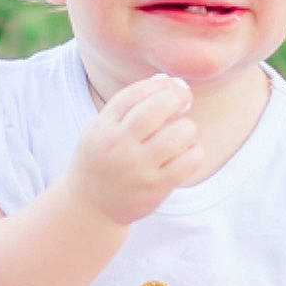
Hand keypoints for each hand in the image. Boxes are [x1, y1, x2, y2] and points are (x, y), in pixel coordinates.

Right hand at [66, 74, 204, 226]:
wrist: (90, 205)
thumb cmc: (102, 159)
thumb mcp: (102, 128)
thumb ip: (129, 104)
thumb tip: (166, 80)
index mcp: (103, 128)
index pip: (134, 94)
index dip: (158, 85)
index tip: (171, 85)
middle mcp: (119, 147)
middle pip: (155, 111)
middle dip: (176, 98)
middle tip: (185, 99)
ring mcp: (138, 169)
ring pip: (176, 136)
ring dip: (188, 127)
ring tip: (184, 130)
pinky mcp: (156, 188)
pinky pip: (188, 162)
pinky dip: (195, 151)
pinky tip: (188, 151)